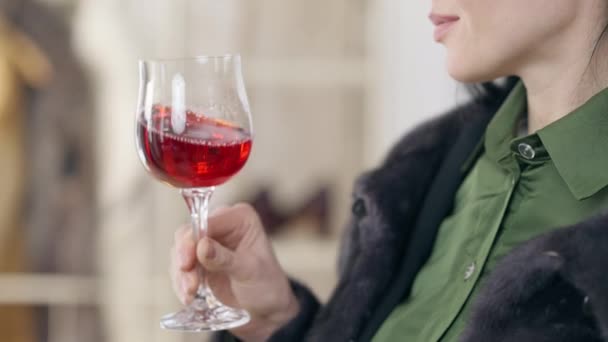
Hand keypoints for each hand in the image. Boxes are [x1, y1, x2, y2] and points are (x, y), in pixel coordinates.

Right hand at [170, 203, 299, 340]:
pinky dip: (181, 282)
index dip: (193, 239)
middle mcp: (222, 226)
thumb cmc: (266, 285)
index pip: (208, 222)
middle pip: (188, 233)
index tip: (187, 262)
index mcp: (240, 218)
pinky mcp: (198, 262)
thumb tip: (202, 246)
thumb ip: (225, 259)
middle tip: (189, 282)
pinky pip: (180, 268)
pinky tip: (189, 296)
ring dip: (182, 274)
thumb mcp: (249, 271)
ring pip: (181, 251)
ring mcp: (208, 243)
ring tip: (190, 293)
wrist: (266, 309)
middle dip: (184, 258)